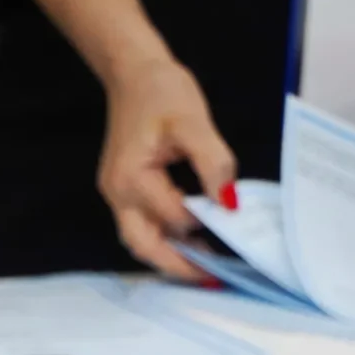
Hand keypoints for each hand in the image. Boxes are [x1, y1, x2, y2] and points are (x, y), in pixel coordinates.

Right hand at [99, 60, 237, 279]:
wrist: (133, 74)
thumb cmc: (161, 93)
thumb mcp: (194, 124)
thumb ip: (213, 165)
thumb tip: (228, 203)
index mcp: (131, 179)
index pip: (173, 217)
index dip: (205, 225)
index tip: (237, 233)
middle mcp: (117, 193)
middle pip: (143, 245)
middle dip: (177, 265)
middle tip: (211, 279)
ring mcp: (116, 194)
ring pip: (140, 240)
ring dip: (171, 255)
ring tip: (206, 263)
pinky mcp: (123, 191)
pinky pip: (142, 224)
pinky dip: (166, 237)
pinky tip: (192, 238)